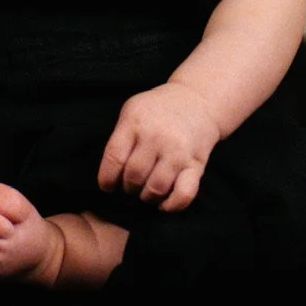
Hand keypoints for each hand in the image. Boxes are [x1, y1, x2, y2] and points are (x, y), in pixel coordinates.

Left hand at [97, 81, 220, 212]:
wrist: (198, 101)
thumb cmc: (159, 109)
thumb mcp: (133, 110)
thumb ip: (120, 137)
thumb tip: (110, 174)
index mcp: (135, 122)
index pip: (114, 158)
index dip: (107, 179)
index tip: (108, 186)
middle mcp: (156, 137)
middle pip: (133, 176)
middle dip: (128, 188)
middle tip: (131, 185)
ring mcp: (178, 151)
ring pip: (155, 189)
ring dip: (147, 197)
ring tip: (146, 191)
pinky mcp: (196, 165)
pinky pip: (184, 194)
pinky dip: (171, 205)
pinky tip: (164, 203)